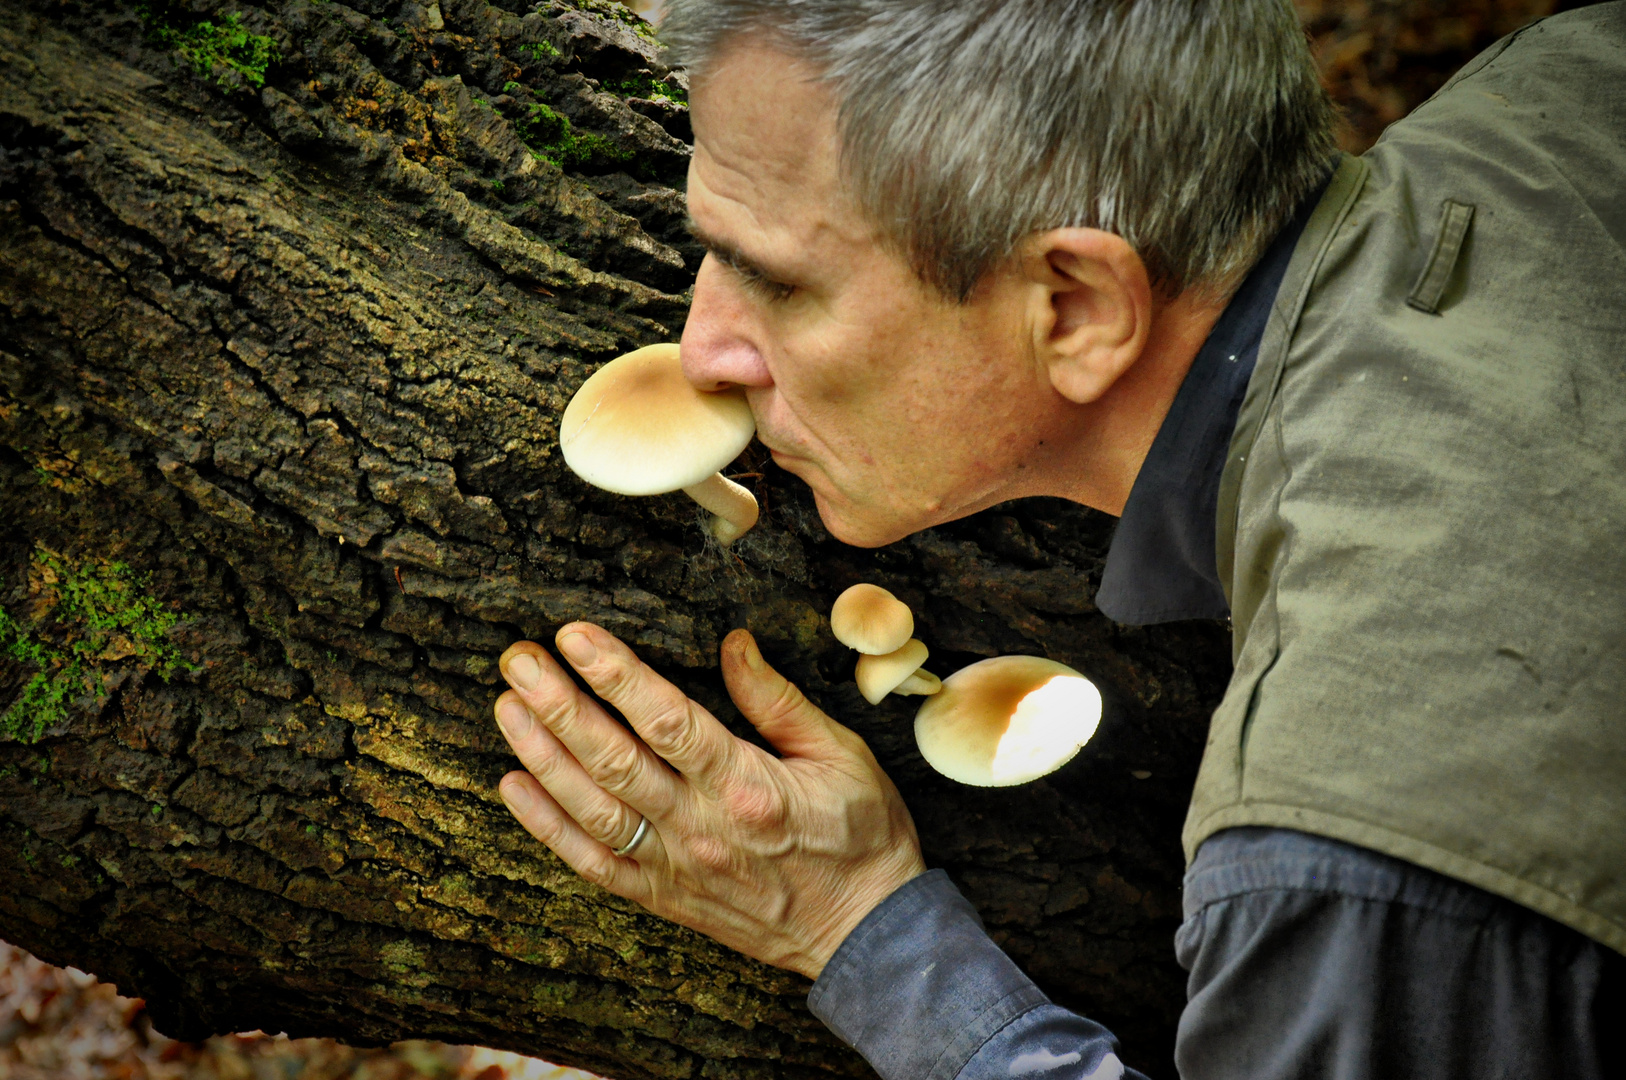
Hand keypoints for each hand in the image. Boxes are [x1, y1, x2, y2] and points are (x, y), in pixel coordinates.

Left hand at [492, 622, 927, 978]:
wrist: (864, 933)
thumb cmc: (861, 835)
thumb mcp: (841, 753)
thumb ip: (778, 700)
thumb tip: (732, 644)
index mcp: (747, 785)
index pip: (667, 720)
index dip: (616, 675)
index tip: (575, 636)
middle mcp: (701, 828)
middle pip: (613, 759)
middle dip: (558, 705)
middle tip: (518, 659)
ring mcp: (676, 868)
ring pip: (592, 808)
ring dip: (542, 756)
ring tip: (507, 707)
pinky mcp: (663, 897)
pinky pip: (593, 863)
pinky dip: (548, 826)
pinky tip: (514, 784)